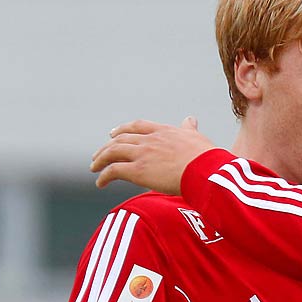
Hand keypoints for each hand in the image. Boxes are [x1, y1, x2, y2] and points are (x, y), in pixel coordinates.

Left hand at [91, 116, 214, 194]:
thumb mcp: (197, 137)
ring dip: (101, 160)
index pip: (137, 126)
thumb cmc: (206, 158)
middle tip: (99, 155)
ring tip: (94, 168)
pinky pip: (113, 170)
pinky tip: (100, 183)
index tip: (113, 133)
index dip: (123, 129)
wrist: (205, 170)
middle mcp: (149, 140)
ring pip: (112, 152)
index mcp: (163, 131)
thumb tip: (190, 119)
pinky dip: (104, 176)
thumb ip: (189, 129)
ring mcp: (142, 154)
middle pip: (120, 139)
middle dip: (107, 146)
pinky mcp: (137, 171)